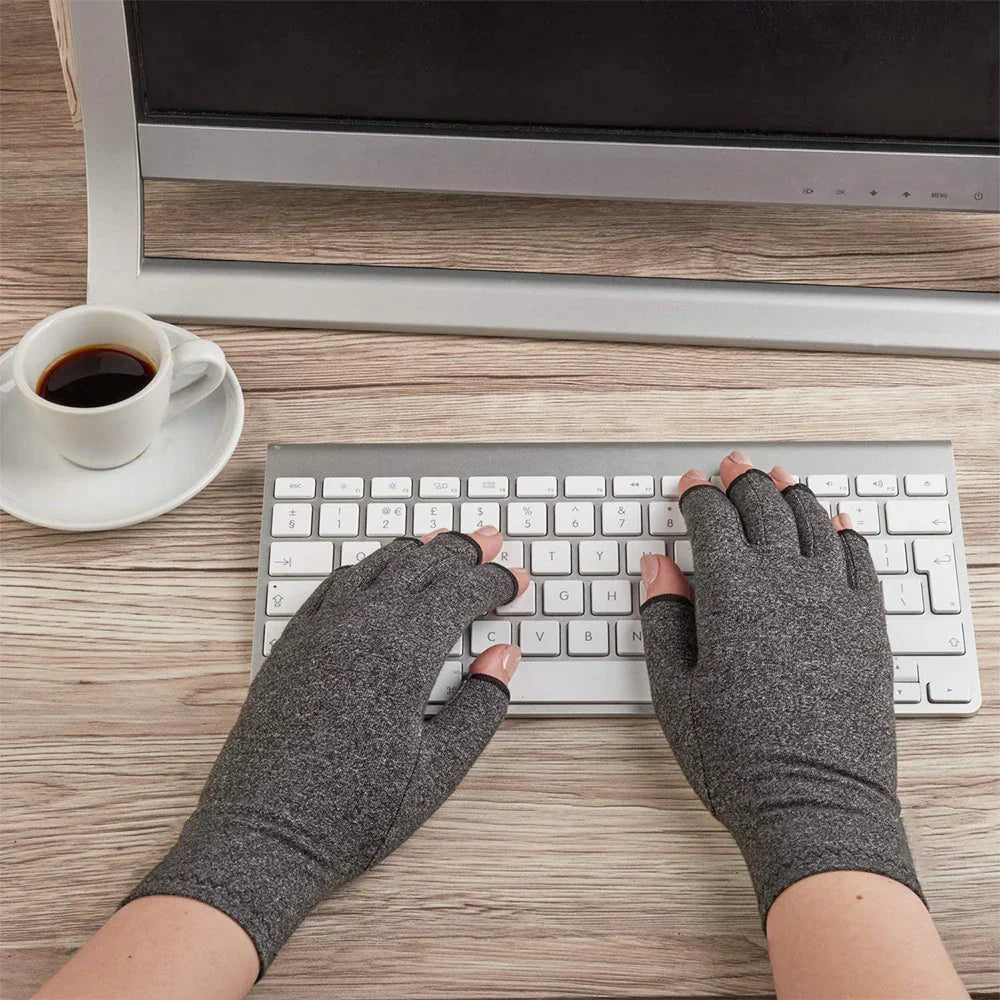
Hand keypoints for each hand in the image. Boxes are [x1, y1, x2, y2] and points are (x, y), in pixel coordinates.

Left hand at [123, 529, 529, 975]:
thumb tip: (504, 657)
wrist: (261, 838)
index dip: (494, 582)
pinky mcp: (292, 645)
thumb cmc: (350, 816)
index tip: (518, 579)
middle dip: (460, 550)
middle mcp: (359, 628)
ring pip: (375, 566)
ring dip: (414, 550)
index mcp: (401, 655)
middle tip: (488, 538)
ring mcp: (320, 632)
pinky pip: (334, 585)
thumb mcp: (437, 772)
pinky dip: (365, 568)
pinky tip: (374, 571)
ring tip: (439, 540)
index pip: (459, 594)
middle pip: (420, 567)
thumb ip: (479, 708)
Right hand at [639, 451, 921, 927]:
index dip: (696, 496)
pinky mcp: (867, 626)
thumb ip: (664, 619)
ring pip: (813, 524)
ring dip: (793, 495)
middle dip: (743, 482)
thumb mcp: (675, 691)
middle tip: (732, 466)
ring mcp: (833, 602)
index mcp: (732, 596)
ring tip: (781, 478)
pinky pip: (859, 560)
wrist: (815, 807)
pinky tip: (837, 523)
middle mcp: (786, 585)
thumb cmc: (737, 758)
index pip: (711, 521)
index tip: (688, 485)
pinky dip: (845, 533)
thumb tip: (657, 566)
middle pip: (764, 509)